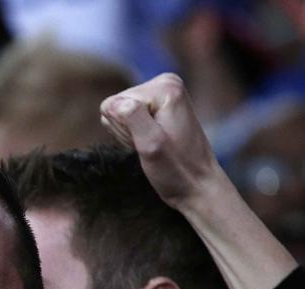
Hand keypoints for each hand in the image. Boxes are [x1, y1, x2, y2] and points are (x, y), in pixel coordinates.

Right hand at [99, 73, 221, 208]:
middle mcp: (165, 82)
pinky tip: (150, 142)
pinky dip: (132, 133)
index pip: (113, 104)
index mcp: (164, 87)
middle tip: (149, 145)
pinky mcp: (158, 104)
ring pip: (117, 111)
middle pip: (114, 104)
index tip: (146, 141)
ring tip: (151, 144)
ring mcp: (162, 92)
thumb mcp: (151, 145)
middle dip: (126, 130)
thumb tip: (114, 103)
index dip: (123, 129)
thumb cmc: (176, 169)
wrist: (197, 183)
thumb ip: (132, 118)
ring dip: (129, 133)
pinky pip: (125, 116)